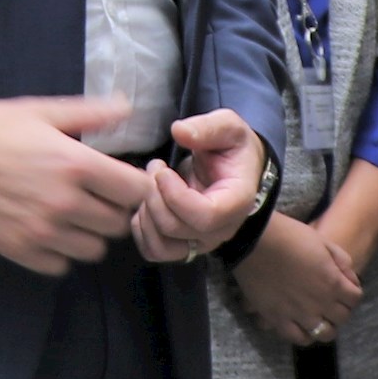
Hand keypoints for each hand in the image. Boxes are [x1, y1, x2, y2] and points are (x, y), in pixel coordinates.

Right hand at [0, 95, 146, 274]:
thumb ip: (89, 113)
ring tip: (71, 214)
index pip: (136, 191)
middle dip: (113, 209)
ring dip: (89, 233)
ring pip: (95, 250)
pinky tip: (47, 230)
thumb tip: (127, 108)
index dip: (135, 185)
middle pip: (119, 223)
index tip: (122, 180)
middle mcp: (65, 203)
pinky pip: (61, 265)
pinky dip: (60, 252)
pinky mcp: (20, 251)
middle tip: (94, 195)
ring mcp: (42, 232)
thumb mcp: (40, 111)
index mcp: (76, 164)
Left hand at [133, 110, 267, 262]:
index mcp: (237, 202)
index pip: (205, 215)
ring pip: (161, 246)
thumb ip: (208, 127)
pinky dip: (141, 229)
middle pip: (175, 228)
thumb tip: (179, 131)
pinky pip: (153, 250)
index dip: (175, 195)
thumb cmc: (232, 149)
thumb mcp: (229, 127)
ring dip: (145, 214)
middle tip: (154, 168)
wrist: (235, 171)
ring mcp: (201, 242)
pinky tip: (146, 204)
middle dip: (153, 195)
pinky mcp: (183, 247)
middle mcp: (221, 230)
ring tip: (150, 187)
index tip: (162, 170)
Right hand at [234, 213, 361, 344]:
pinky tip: (302, 325)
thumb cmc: (289, 235)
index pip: (355, 298)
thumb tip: (349, 279)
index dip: (351, 292)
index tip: (344, 287)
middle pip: (342, 317)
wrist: (254, 240)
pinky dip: (304, 334)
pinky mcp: (278, 320)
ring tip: (318, 317)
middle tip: (331, 301)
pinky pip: (298, 338)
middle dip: (340, 308)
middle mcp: (320, 303)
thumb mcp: (323, 241)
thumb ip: (342, 261)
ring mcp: (299, 314)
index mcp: (333, 282)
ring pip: (324, 334)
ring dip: (326, 325)